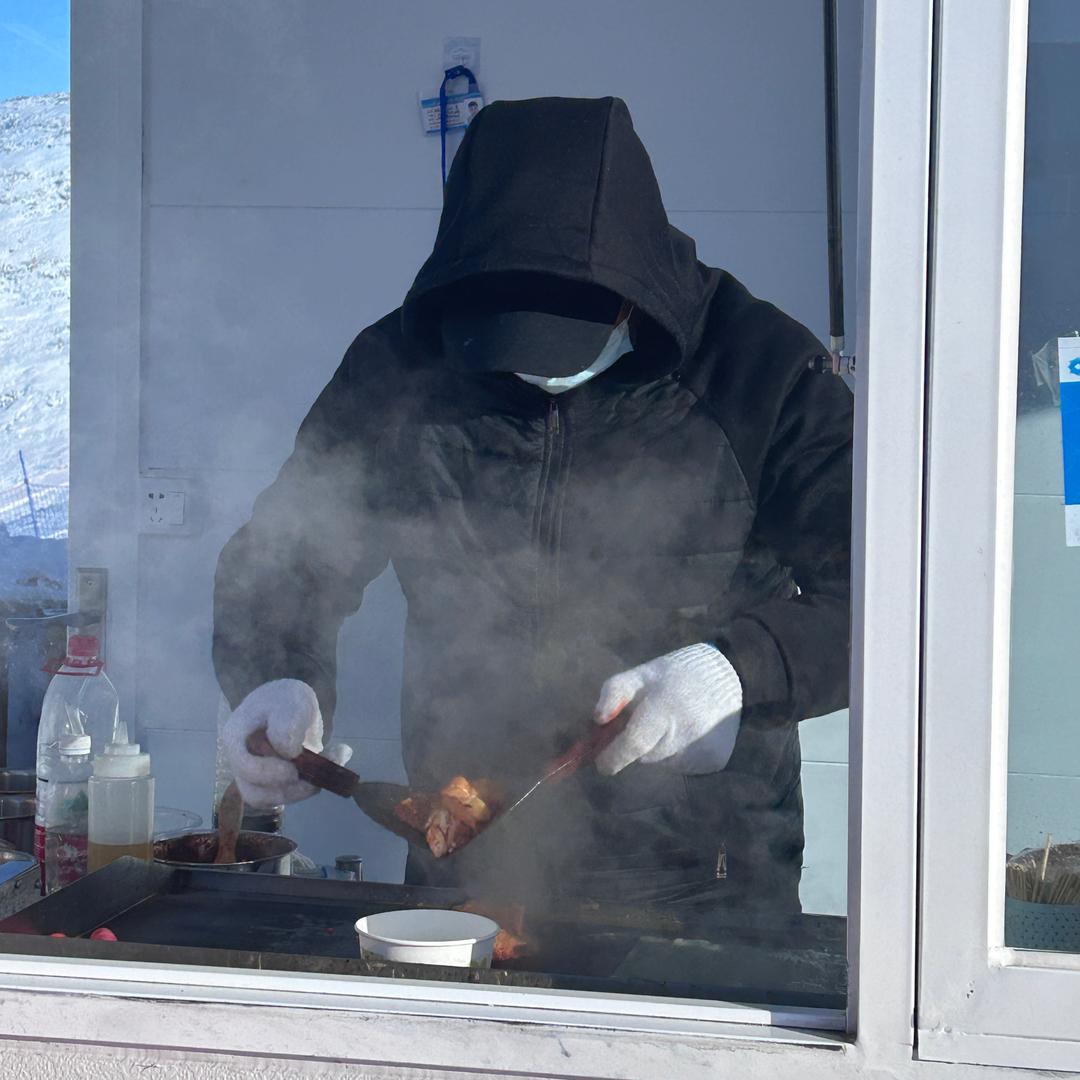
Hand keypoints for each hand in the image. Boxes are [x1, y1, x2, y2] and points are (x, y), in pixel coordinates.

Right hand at [223, 679, 352, 807]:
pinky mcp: (272, 785)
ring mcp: (253, 777)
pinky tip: (327, 771)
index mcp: (236, 737)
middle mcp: (240, 762)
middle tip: (317, 779)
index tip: (293, 771)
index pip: (242, 764)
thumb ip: (287, 722)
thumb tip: (288, 752)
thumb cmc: (284, 700)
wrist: (288, 706)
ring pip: (270, 798)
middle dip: (288, 789)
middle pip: (254, 791)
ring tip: (327, 774)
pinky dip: (308, 789)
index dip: (265, 773)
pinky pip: (285, 795)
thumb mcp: (289, 701)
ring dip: (300, 793)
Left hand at [593, 644, 742, 775]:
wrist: (726, 677)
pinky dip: (677, 754)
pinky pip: (682, 766)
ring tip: (670, 723)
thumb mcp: (639, 676)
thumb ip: (613, 693)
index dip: (614, 757)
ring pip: (663, 762)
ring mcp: (701, 749)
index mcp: (663, 707)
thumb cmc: (672, 676)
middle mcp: (685, 732)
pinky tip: (687, 733)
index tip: (601, 764)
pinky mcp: (713, 761)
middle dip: (635, 747)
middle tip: (644, 725)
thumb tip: (598, 719)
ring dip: (658, 749)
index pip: (634, 742)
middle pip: (645, 755)